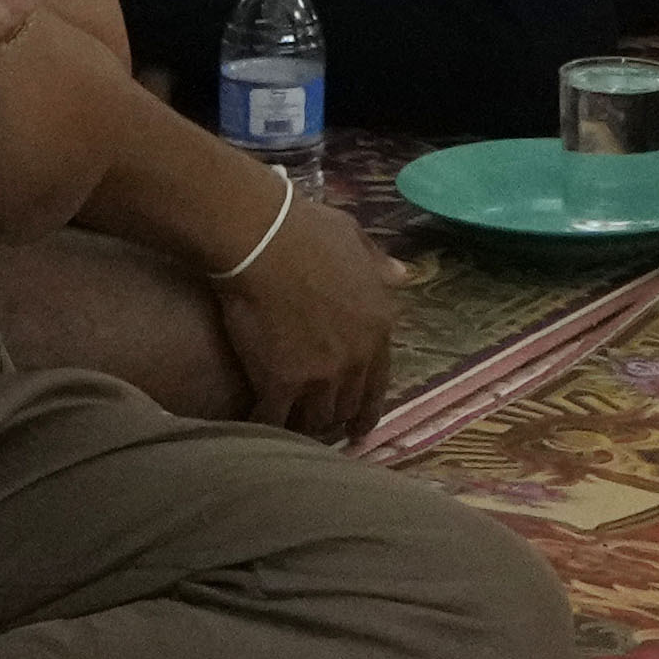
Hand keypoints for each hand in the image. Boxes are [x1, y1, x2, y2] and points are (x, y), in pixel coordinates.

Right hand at [208, 185, 403, 445]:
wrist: (261, 239)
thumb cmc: (306, 230)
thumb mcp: (355, 238)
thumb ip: (378, 262)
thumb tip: (402, 273)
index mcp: (378, 325)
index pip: (379, 382)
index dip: (367, 407)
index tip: (358, 425)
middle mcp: (355, 357)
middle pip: (348, 405)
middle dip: (334, 418)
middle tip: (318, 426)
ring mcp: (319, 374)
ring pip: (316, 418)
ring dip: (304, 425)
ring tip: (289, 428)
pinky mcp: (280, 382)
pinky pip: (276, 417)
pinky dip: (266, 423)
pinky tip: (256, 423)